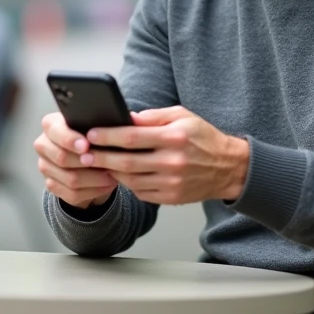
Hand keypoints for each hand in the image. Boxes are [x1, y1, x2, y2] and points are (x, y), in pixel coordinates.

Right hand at [33, 112, 117, 207]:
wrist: (89, 153)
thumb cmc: (92, 135)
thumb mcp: (94, 125)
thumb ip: (95, 125)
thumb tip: (106, 132)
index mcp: (51, 124)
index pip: (55, 131)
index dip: (70, 140)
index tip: (86, 146)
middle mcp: (43, 144)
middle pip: (61, 157)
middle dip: (86, 162)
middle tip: (107, 163)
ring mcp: (45, 166)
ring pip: (70, 179)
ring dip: (95, 179)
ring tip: (112, 175)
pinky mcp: (52, 184)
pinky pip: (72, 194)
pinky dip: (93, 191)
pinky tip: (107, 185)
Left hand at [80, 106, 249, 204]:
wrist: (228, 167)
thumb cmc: (203, 138)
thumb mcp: (182, 116)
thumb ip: (153, 117)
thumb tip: (125, 118)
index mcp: (174, 137)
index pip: (131, 137)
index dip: (107, 136)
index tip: (91, 133)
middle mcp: (173, 162)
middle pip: (126, 161)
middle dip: (101, 157)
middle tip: (85, 153)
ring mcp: (172, 182)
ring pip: (130, 180)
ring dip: (111, 172)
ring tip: (99, 163)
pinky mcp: (171, 197)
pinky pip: (141, 192)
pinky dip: (127, 184)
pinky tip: (120, 175)